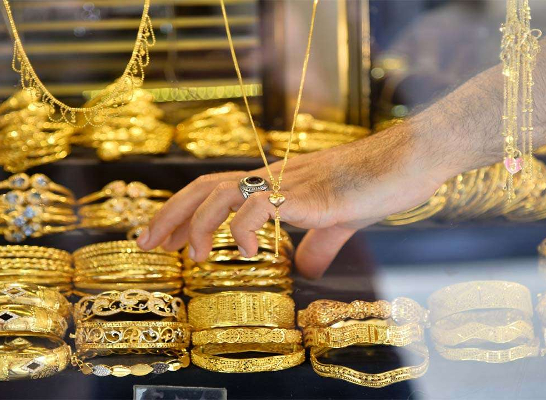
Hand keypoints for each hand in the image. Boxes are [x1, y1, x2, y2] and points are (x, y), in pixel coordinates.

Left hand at [138, 122, 453, 277]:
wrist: (406, 162)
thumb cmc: (372, 185)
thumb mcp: (337, 222)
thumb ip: (317, 245)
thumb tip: (308, 271)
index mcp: (273, 183)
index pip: (214, 191)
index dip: (182, 212)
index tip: (161, 239)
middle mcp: (272, 178)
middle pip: (205, 187)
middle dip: (170, 215)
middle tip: (147, 245)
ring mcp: (289, 183)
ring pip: (225, 193)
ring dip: (199, 224)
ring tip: (192, 257)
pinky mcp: (309, 193)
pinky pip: (263, 205)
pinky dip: (243, 228)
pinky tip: (244, 252)